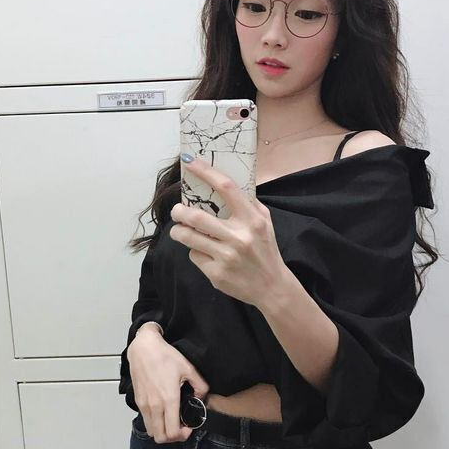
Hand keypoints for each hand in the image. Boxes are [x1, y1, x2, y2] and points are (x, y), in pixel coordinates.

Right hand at [128, 331, 209, 442]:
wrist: (144, 348)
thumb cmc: (165, 356)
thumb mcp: (189, 368)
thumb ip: (200, 386)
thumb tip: (201, 398)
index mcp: (168, 399)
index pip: (173, 432)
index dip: (183, 435)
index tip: (189, 427)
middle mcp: (154, 405)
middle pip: (161, 438)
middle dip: (173, 437)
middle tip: (181, 427)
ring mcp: (144, 404)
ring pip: (152, 432)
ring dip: (162, 432)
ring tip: (171, 421)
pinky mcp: (138, 401)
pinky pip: (146, 421)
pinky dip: (154, 423)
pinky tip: (162, 412)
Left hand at [169, 157, 287, 307]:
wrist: (272, 287)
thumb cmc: (266, 250)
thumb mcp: (265, 222)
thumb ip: (248, 203)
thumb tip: (223, 182)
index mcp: (252, 220)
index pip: (226, 188)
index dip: (205, 171)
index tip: (189, 161)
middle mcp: (239, 237)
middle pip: (196, 217)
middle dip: (179, 211)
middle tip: (177, 210)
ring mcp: (226, 257)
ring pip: (188, 237)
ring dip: (179, 231)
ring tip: (181, 230)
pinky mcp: (216, 274)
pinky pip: (194, 256)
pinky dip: (195, 252)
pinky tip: (206, 254)